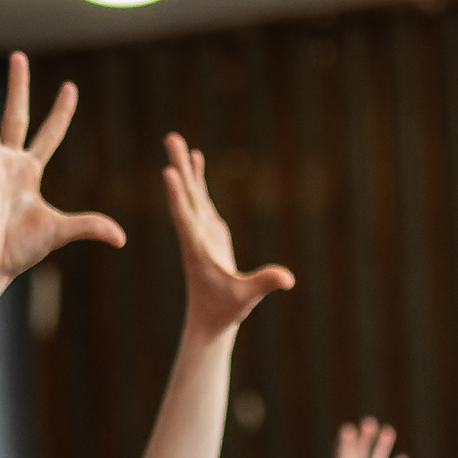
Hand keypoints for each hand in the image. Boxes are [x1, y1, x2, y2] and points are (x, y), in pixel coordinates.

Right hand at [0, 54, 121, 306]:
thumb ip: (89, 226)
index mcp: (29, 172)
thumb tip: (121, 238)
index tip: (71, 87)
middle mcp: (8, 163)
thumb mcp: (60, 231)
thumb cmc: (18, 251)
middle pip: (14, 115)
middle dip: (18, 86)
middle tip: (19, 56)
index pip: (49, 134)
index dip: (61, 112)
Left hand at [165, 136, 294, 342]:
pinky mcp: (208, 230)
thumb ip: (264, 283)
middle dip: (178, 167)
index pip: (185, 219)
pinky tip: (195, 158)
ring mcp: (200, 231)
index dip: (178, 196)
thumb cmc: (226, 310)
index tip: (168, 173)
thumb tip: (288, 279)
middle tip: (170, 138)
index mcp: (198, 249)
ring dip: (184, 167)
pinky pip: (199, 198)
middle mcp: (194, 235)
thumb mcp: (246, 297)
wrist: (210, 319)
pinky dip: (197, 178)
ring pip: (190, 193)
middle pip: (185, 196)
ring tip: (175, 140)